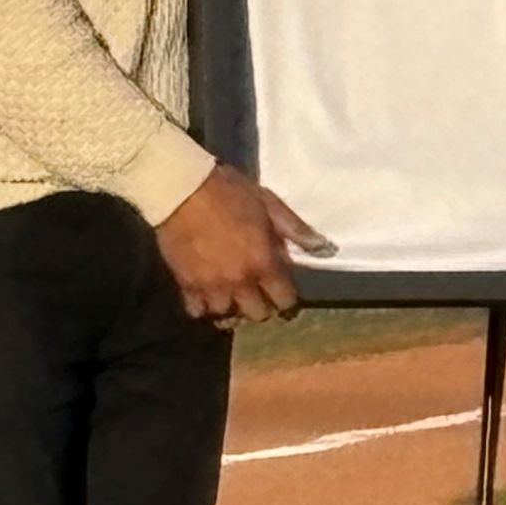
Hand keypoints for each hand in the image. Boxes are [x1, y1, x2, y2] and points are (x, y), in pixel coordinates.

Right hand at [156, 166, 334, 324]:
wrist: (182, 188)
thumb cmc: (229, 192)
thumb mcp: (268, 203)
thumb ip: (294, 229)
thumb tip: (323, 248)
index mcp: (263, 262)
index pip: (284, 300)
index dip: (287, 299)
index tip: (283, 292)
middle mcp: (239, 281)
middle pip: (257, 314)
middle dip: (261, 306)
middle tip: (257, 293)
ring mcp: (210, 286)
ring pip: (226, 316)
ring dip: (232, 308)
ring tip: (232, 296)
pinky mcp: (186, 284)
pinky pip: (197, 311)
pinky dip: (203, 307)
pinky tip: (207, 295)